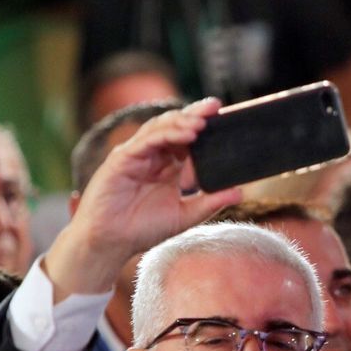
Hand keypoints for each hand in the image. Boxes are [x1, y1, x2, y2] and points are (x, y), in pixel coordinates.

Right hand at [44, 100, 240, 297]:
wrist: (110, 244)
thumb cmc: (142, 230)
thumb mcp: (185, 215)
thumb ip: (210, 202)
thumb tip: (240, 192)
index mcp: (167, 166)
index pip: (187, 138)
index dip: (203, 126)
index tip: (225, 118)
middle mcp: (151, 156)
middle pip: (174, 126)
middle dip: (194, 114)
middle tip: (216, 106)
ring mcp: (135, 155)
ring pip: (159, 128)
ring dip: (181, 122)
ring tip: (202, 121)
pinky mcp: (121, 160)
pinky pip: (145, 141)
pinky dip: (164, 135)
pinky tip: (185, 134)